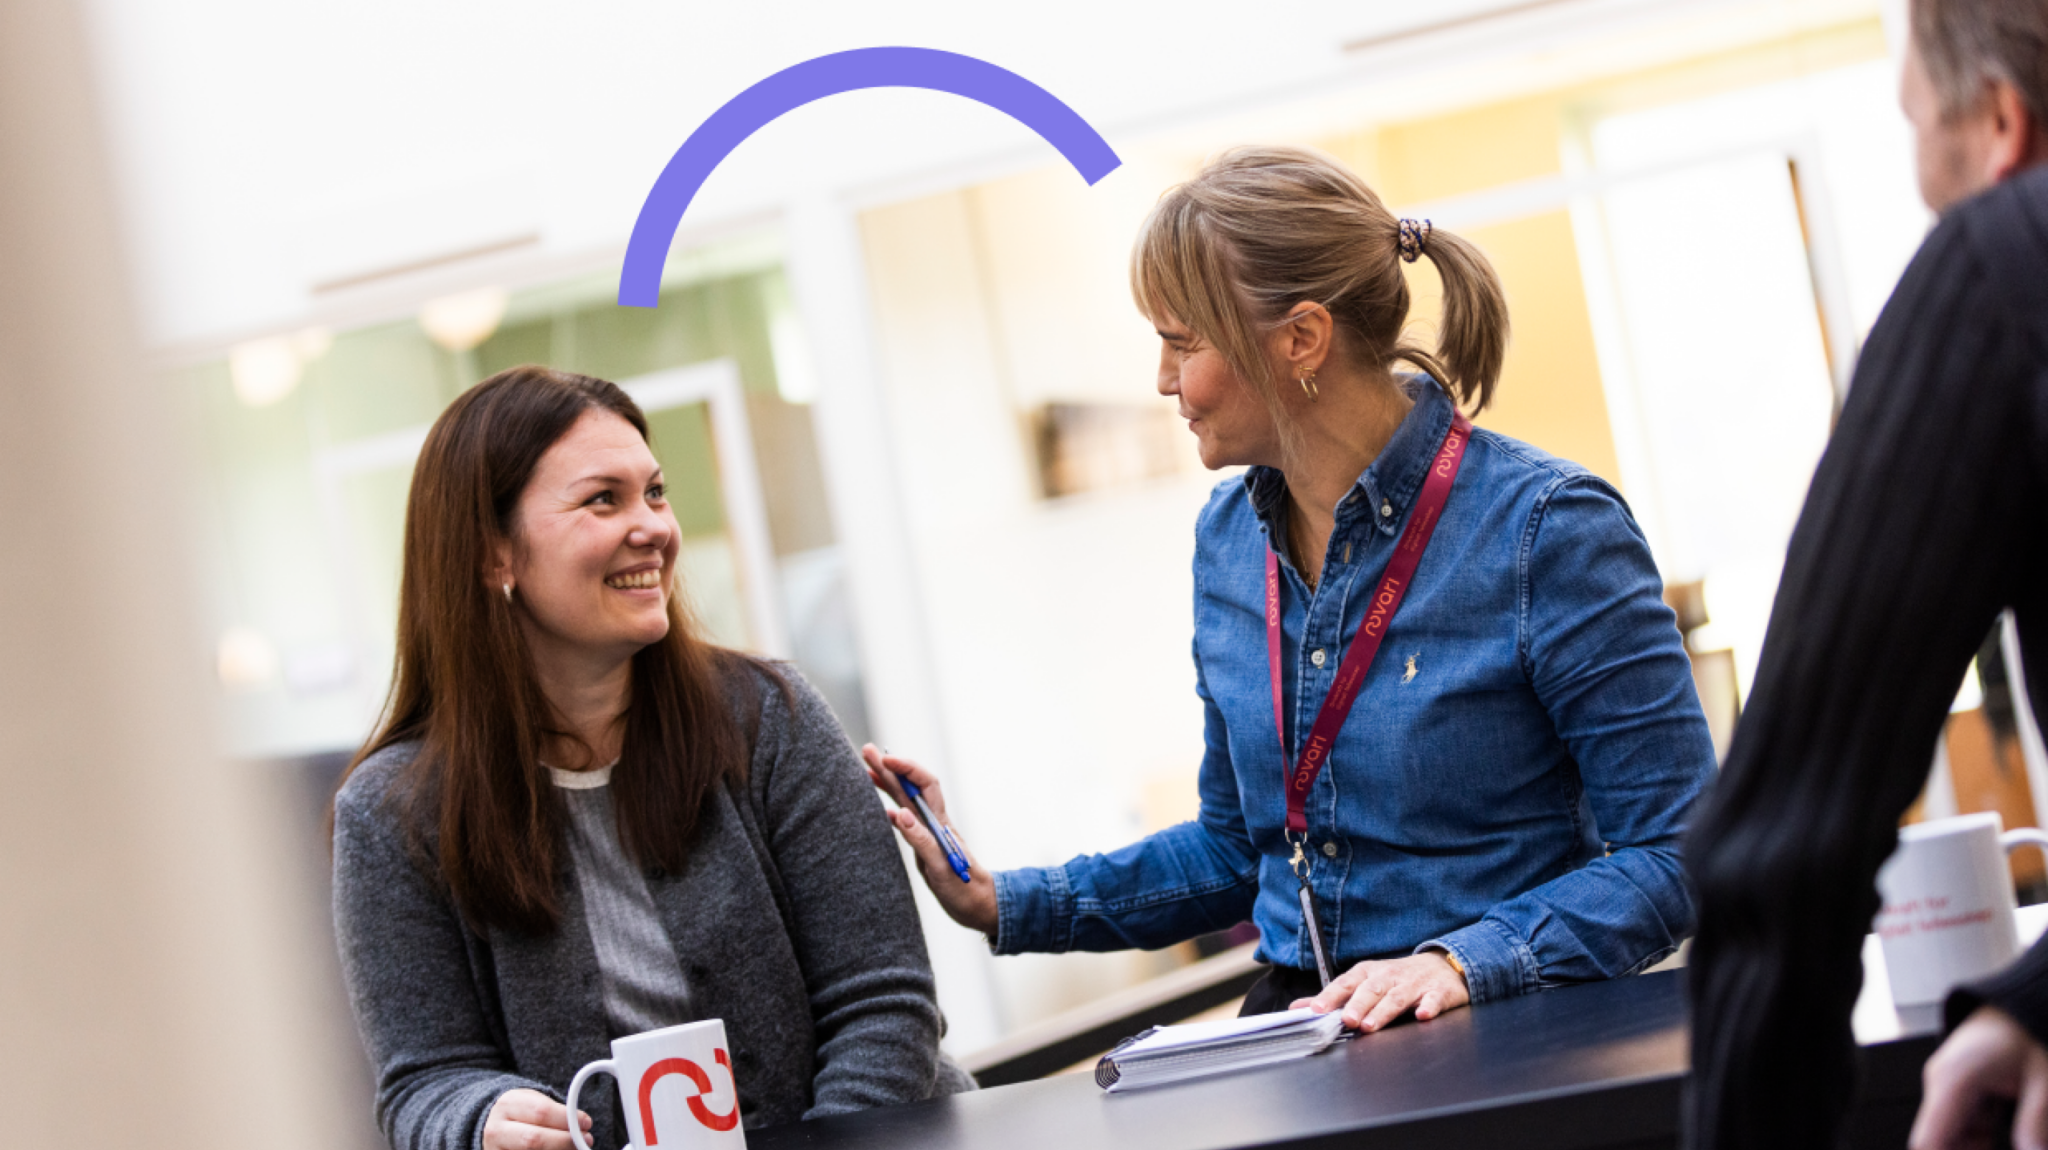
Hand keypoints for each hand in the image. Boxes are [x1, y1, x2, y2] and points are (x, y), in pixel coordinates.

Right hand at [483, 1089, 591, 1149]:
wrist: (491, 1126)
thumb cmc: (521, 1114)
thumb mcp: (533, 1102)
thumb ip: (555, 1112)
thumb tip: (582, 1126)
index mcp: (508, 1105)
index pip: (541, 1112)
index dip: (567, 1119)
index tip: (587, 1122)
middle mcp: (497, 1130)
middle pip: (534, 1140)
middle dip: (565, 1141)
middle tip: (587, 1140)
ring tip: (573, 1148)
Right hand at [862, 744, 998, 935]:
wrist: (979, 906)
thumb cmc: (965, 889)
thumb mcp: (940, 867)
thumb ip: (920, 840)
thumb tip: (899, 813)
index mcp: (938, 824)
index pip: (924, 785)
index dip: (906, 769)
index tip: (885, 759)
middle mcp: (933, 824)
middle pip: (910, 788)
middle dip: (890, 768)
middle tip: (867, 751)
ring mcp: (928, 834)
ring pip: (906, 802)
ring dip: (889, 785)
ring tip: (868, 770)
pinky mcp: (924, 846)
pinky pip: (905, 822)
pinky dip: (891, 811)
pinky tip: (882, 809)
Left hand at [1293, 952, 1469, 1031]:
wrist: (1441, 967)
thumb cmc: (1396, 978)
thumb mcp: (1363, 982)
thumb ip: (1333, 997)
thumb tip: (1298, 1007)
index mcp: (1368, 974)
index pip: (1346, 984)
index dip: (1331, 996)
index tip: (1318, 1010)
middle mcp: (1388, 977)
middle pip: (1370, 990)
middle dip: (1357, 1005)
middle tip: (1347, 1020)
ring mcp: (1414, 984)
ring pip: (1397, 997)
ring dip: (1383, 1010)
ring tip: (1370, 1025)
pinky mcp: (1437, 992)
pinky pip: (1433, 999)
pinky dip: (1428, 1006)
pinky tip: (1422, 1015)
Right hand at [1911, 1006, 2047, 1149]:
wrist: (2016, 1003)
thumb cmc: (2026, 1031)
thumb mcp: (2043, 1078)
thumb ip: (2036, 1122)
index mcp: (1953, 1081)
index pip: (1928, 1140)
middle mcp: (1940, 1084)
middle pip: (1937, 1140)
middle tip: (2005, 1145)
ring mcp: (1944, 1085)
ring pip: (1950, 1135)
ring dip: (1974, 1147)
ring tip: (2015, 1135)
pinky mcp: (1954, 1088)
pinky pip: (1960, 1123)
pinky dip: (1979, 1137)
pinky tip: (2004, 1130)